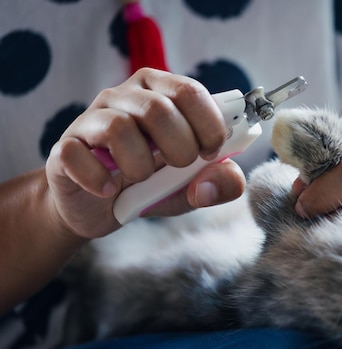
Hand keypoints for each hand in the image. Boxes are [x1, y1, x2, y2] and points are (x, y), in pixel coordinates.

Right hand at [45, 68, 245, 238]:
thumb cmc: (152, 184)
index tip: (210, 152)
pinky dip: (100, 180)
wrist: (99, 207)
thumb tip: (214, 183)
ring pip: (120, 128)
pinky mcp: (65, 147)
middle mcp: (124, 96)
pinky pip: (79, 156)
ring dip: (140, 166)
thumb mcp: (194, 185)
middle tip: (178, 167)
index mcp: (160, 92)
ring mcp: (91, 119)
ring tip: (141, 178)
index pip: (189, 90)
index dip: (209, 125)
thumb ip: (219, 181)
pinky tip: (109, 190)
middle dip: (180, 148)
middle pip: (158, 108)